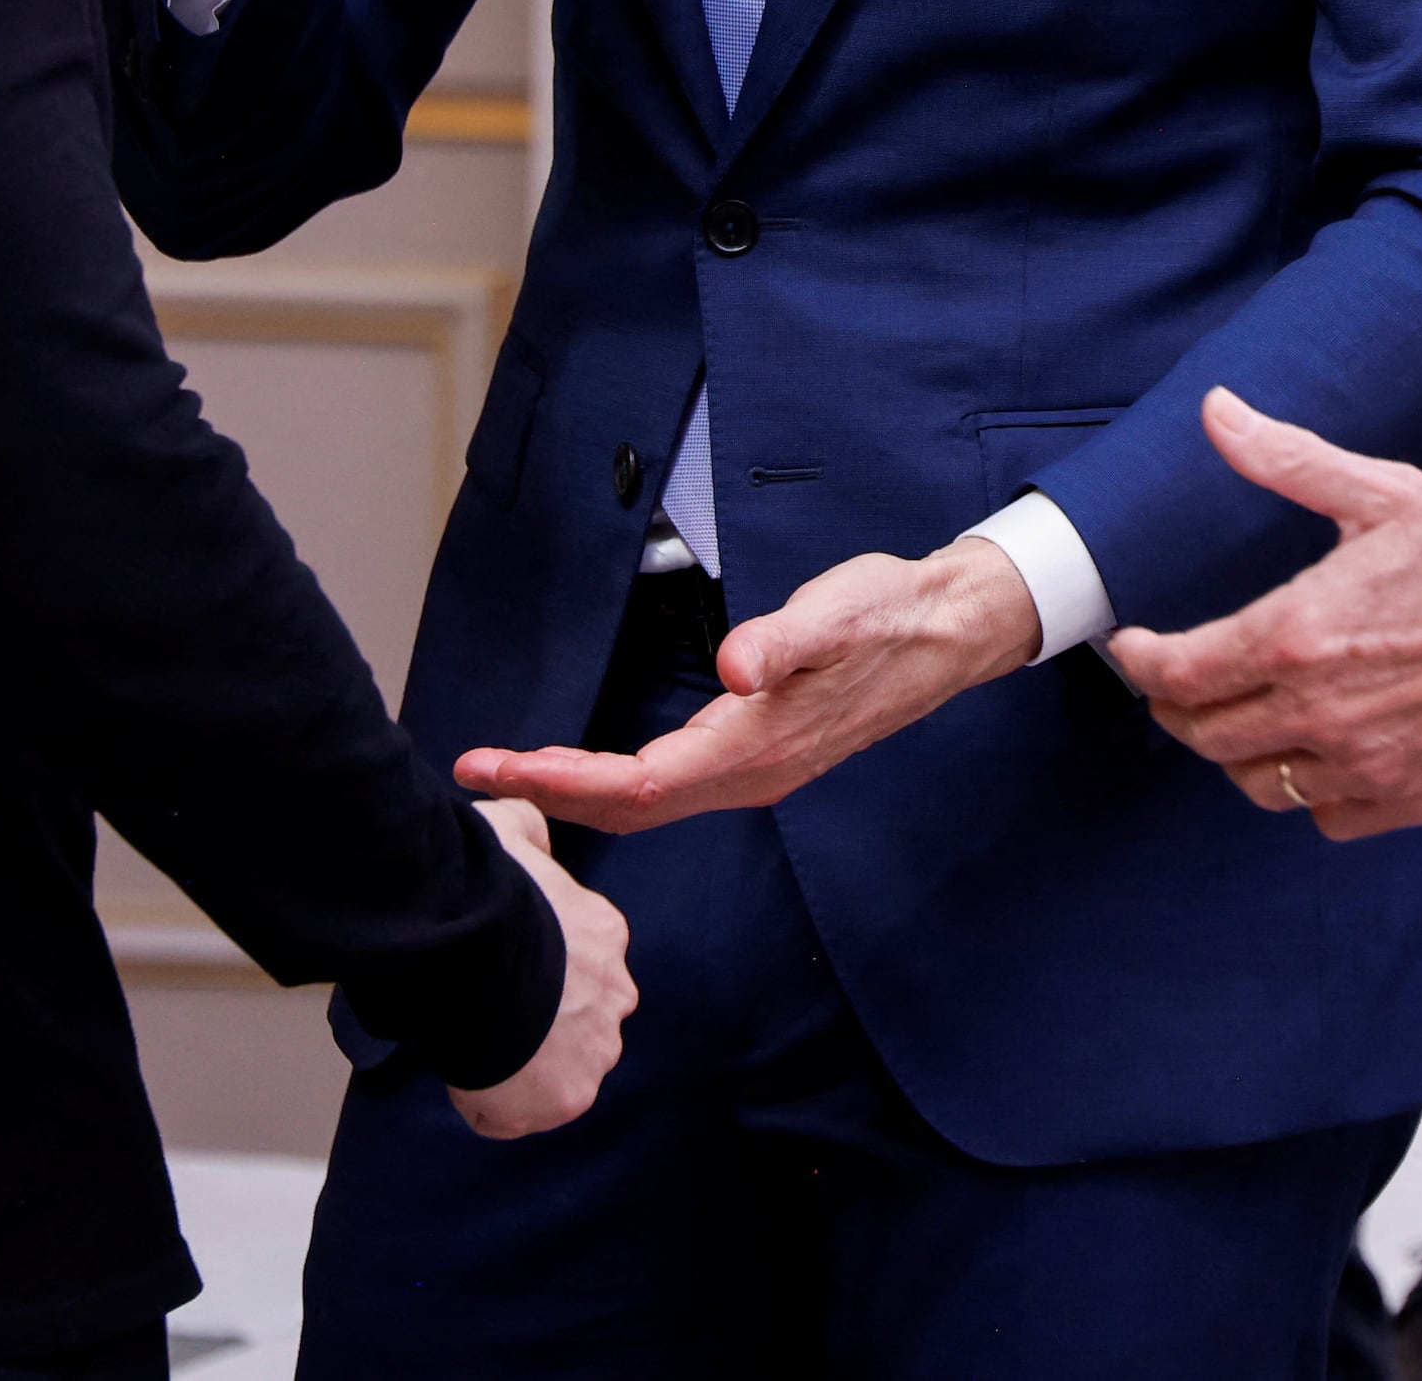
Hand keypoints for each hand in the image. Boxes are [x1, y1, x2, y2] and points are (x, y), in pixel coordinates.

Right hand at [443, 800, 634, 1138]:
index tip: (502, 974)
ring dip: (522, 1067)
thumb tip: (521, 807)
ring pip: (561, 1070)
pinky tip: (467, 1080)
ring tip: (475, 1047)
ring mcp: (598, 1048)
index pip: (582, 966)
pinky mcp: (569, 1096)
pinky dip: (494, 1107)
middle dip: (542, 1024)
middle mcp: (615, 993)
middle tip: (487, 1014)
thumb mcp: (510, 828)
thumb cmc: (487, 891)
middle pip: (580, 1020)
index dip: (538, 975)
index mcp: (605, 933)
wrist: (475, 951)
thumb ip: (525, 824)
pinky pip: (524, 1114)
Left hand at [455, 538, 1042, 831]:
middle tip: (475, 775)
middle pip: (629, 808)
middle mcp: (749, 774)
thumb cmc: (889, 615)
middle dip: (546, 794)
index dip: (560, 780)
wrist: (946, 631)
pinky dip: (609, 783)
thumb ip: (784, 641)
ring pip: (645, 803)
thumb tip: (735, 665)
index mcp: (756, 747)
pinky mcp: (755, 754)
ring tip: (510, 773)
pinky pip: (665, 787)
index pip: (638, 783)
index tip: (497, 767)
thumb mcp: (838, 613)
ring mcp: (753, 771)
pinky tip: (583, 767)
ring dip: (573, 792)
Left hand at [1111, 390, 1421, 837]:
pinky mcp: (1409, 799)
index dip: (1143, 664)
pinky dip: (1312, 792)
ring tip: (1249, 720)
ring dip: (1242, 753)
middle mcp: (1317, 711)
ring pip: (1260, 784)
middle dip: (1182, 708)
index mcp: (1297, 633)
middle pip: (1206, 736)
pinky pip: (1326, 816)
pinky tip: (1322, 756)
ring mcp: (1363, 764)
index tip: (1135, 650)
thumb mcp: (1382, 493)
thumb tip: (1218, 412)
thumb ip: (1287, 461)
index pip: (1179, 673)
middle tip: (1183, 684)